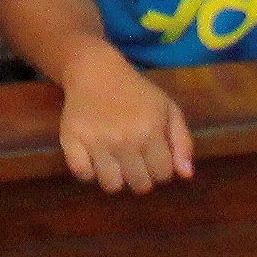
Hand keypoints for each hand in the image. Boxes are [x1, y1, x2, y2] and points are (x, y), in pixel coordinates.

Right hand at [54, 41, 195, 193]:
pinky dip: (89, 171)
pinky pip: (82, 174)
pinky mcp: (71, 139)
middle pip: (139, 185)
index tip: (152, 156)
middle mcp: (124, 139)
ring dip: (116, 177)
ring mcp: (96, 141)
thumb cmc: (136, 92)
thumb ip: (183, 142)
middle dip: (141, 175)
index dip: (160, 168)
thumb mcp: (168, 108)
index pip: (163, 174)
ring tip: (115, 160)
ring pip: (112, 185)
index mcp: (150, 131)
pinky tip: (94, 158)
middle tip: (134, 159)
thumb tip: (186, 176)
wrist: (95, 70)